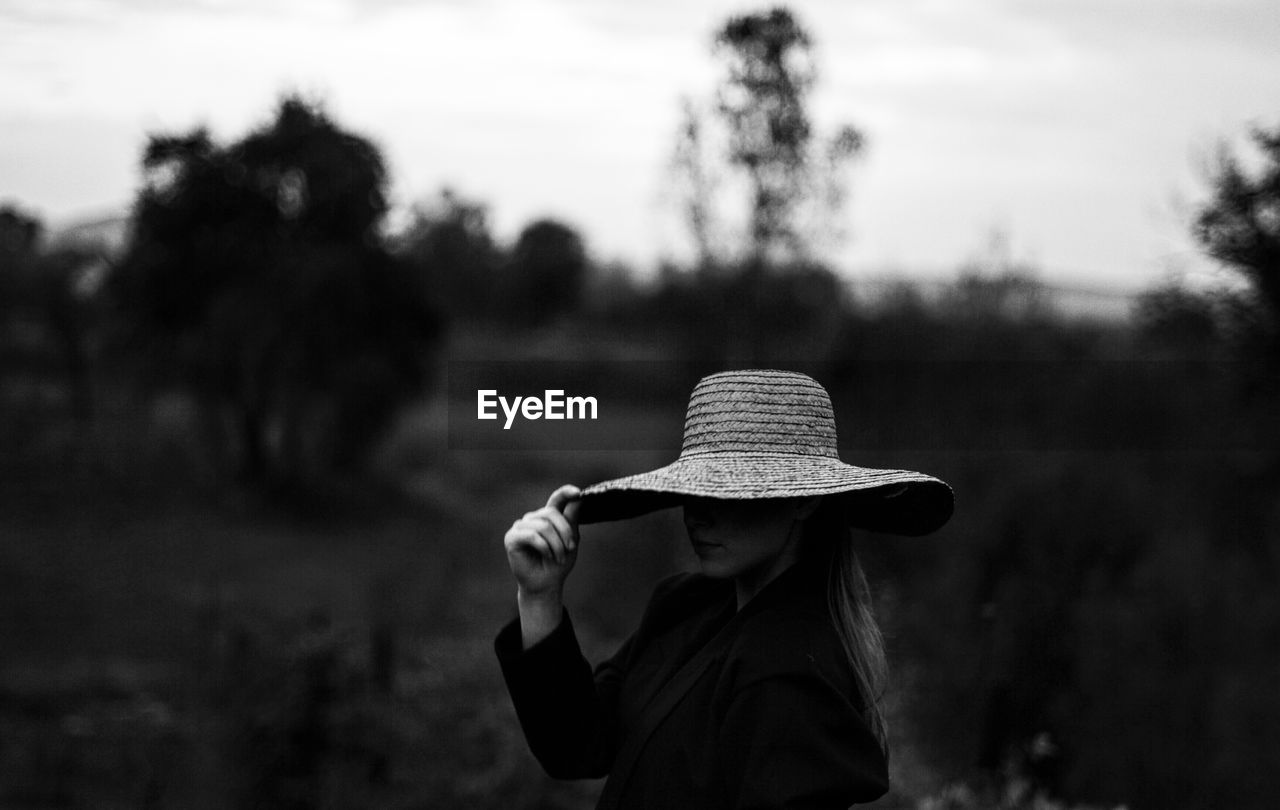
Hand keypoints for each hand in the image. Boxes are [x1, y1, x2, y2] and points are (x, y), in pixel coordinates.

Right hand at [504, 484, 581, 598]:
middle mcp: (532, 518)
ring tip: (559, 557)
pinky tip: (548, 556)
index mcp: (547, 517)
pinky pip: (532, 535)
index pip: (556, 499)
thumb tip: (579, 498)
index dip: (565, 492)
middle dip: (565, 532)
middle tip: (570, 549)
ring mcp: (520, 527)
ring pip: (543, 526)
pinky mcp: (511, 538)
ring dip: (556, 544)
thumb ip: (572, 520)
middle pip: (551, 513)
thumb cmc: (558, 563)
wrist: (546, 585)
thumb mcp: (570, 540)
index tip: (578, 493)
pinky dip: (544, 547)